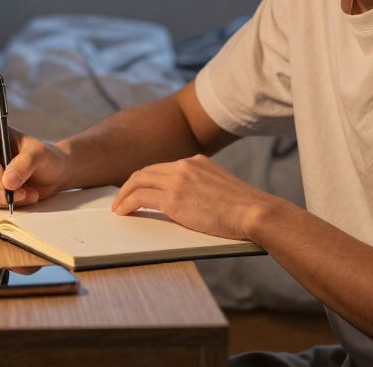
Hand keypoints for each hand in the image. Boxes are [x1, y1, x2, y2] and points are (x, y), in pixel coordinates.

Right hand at [0, 120, 69, 208]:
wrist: (50, 173)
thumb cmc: (45, 157)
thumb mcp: (40, 155)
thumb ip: (25, 163)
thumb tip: (7, 181)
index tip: (8, 183)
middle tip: (22, 194)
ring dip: (3, 197)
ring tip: (28, 194)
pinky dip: (3, 203)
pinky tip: (21, 197)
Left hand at [110, 154, 278, 240]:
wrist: (254, 211)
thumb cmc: (244, 208)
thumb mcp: (221, 186)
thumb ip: (203, 185)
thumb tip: (190, 199)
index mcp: (197, 161)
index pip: (162, 167)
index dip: (146, 178)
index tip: (138, 189)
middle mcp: (185, 165)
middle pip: (146, 171)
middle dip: (130, 184)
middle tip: (121, 198)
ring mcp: (177, 180)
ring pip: (138, 181)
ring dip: (124, 194)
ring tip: (118, 207)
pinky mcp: (173, 199)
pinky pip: (139, 198)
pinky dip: (127, 204)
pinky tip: (123, 212)